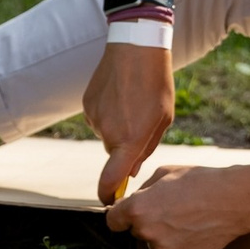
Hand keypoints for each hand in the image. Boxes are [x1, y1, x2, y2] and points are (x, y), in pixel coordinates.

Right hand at [83, 43, 174, 203]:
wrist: (135, 47)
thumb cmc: (156, 83)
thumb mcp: (163, 118)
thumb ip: (146, 147)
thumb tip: (131, 169)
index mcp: (130, 139)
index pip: (111, 178)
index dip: (107, 194)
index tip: (108, 201)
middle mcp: (108, 132)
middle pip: (114, 153)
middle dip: (125, 145)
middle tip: (141, 122)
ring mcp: (94, 118)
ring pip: (106, 134)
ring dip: (118, 125)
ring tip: (132, 102)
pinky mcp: (86, 105)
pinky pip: (98, 118)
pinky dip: (108, 112)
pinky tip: (120, 94)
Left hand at [106, 163, 249, 248]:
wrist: (232, 200)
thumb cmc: (199, 182)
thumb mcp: (164, 173)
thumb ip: (142, 190)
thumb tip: (131, 200)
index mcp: (138, 210)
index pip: (113, 221)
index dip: (119, 216)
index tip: (125, 215)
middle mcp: (147, 232)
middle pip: (136, 231)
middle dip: (147, 221)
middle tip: (170, 208)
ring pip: (155, 243)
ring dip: (164, 234)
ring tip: (187, 218)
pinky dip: (180, 244)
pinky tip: (195, 229)